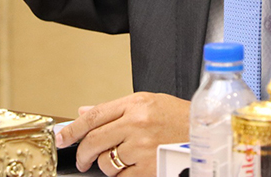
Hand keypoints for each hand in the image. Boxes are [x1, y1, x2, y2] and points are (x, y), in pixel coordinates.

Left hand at [55, 92, 189, 176]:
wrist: (209, 135)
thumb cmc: (181, 118)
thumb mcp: (150, 103)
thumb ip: (116, 109)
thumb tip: (84, 112)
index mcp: (136, 103)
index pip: (93, 116)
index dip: (72, 129)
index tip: (61, 138)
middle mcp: (137, 123)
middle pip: (94, 141)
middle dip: (83, 153)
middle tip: (82, 160)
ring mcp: (142, 147)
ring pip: (106, 162)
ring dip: (109, 165)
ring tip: (124, 159)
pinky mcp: (148, 168)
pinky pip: (122, 176)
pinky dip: (124, 175)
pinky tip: (136, 166)